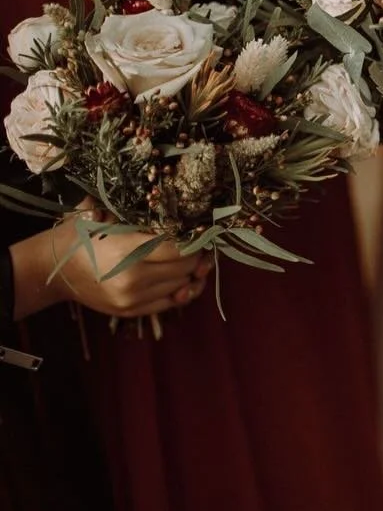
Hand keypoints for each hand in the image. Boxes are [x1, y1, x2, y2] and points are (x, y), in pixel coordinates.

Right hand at [9, 202, 210, 320]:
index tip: (200, 229)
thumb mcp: (103, 214)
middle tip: (203, 242)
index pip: (178, 247)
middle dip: (197, 254)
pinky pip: (171, 302)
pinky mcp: (131, 311)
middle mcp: (132, 279)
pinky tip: (188, 278)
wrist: (52, 269)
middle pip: (185, 267)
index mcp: (126, 251)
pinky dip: (184, 290)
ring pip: (182, 284)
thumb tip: (175, 199)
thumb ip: (136, 210)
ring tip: (197, 257)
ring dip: (192, 271)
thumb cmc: (80, 235)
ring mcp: (132, 299)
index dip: (194, 238)